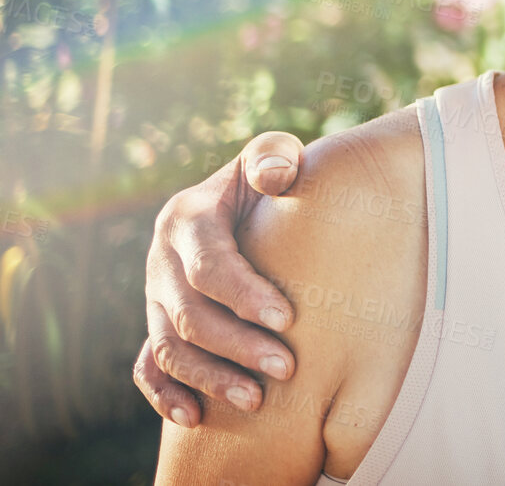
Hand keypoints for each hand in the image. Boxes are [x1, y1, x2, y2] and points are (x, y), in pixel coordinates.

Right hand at [134, 131, 306, 425]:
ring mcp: (154, 296)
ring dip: (210, 378)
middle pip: (189, 315)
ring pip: (168, 348)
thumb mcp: (271, 155)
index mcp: (187, 217)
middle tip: (286, 368)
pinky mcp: (156, 322)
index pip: (209, 265)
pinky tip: (194, 417)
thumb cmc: (268, 177)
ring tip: (257, 400)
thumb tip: (277, 177)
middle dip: (237, 345)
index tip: (289, 319)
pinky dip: (164, 395)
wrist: (242, 200)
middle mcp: (162, 260)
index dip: (245, 294)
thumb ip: (275, 156)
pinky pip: (147, 366)